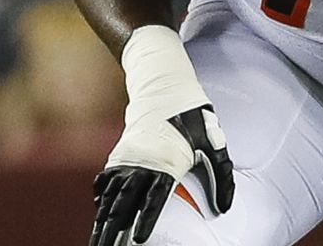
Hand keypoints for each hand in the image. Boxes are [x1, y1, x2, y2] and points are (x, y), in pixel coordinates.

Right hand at [90, 105, 233, 245]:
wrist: (166, 91)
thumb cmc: (193, 120)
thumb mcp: (214, 145)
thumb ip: (222, 177)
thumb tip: (225, 207)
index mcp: (165, 164)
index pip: (154, 199)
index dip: (145, 220)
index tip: (139, 239)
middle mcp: (142, 165)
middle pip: (124, 205)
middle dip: (113, 230)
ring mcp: (128, 161)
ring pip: (111, 197)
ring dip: (103, 220)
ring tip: (97, 241)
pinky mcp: (120, 157)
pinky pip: (106, 182)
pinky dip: (101, 199)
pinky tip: (99, 212)